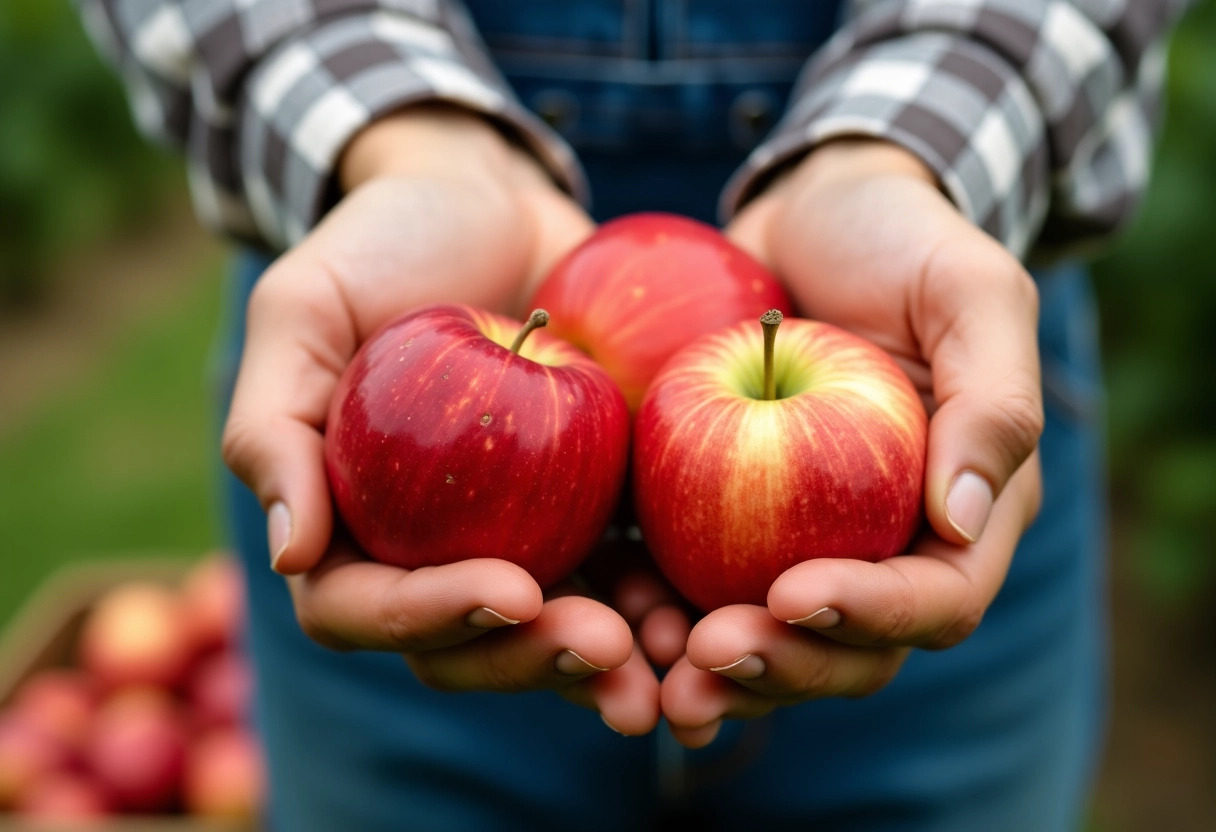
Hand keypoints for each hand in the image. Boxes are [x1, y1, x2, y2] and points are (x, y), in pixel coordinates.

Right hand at [221, 106, 659, 732]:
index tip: (510, 589)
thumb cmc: (383, 244)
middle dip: (531, 660)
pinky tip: (697, 611)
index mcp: (345, 523)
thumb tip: (291, 556)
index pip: (362, 606)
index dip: (429, 618)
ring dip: (602, 662)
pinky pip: (619, 574)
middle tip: (603, 648)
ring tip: (665, 661)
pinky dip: (654, 604)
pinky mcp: (587, 509)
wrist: (490, 202)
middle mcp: (427, 548)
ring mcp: (513, 536)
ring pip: (548, 631)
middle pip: (465, 645)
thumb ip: (273, 425)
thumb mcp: (305, 308)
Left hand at [660, 139, 1044, 746]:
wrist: (811, 214)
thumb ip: (991, 402)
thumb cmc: (902, 242)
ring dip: (717, 672)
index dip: (870, 614)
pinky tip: (617, 621)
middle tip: (707, 655)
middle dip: (782, 665)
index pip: (935, 599)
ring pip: (769, 640)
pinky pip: (694, 585)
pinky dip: (659, 614)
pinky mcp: (726, 521)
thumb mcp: (971, 292)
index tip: (790, 592)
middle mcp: (881, 544)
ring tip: (658, 678)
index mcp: (959, 512)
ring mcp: (801, 541)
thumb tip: (963, 522)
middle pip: (846, 649)